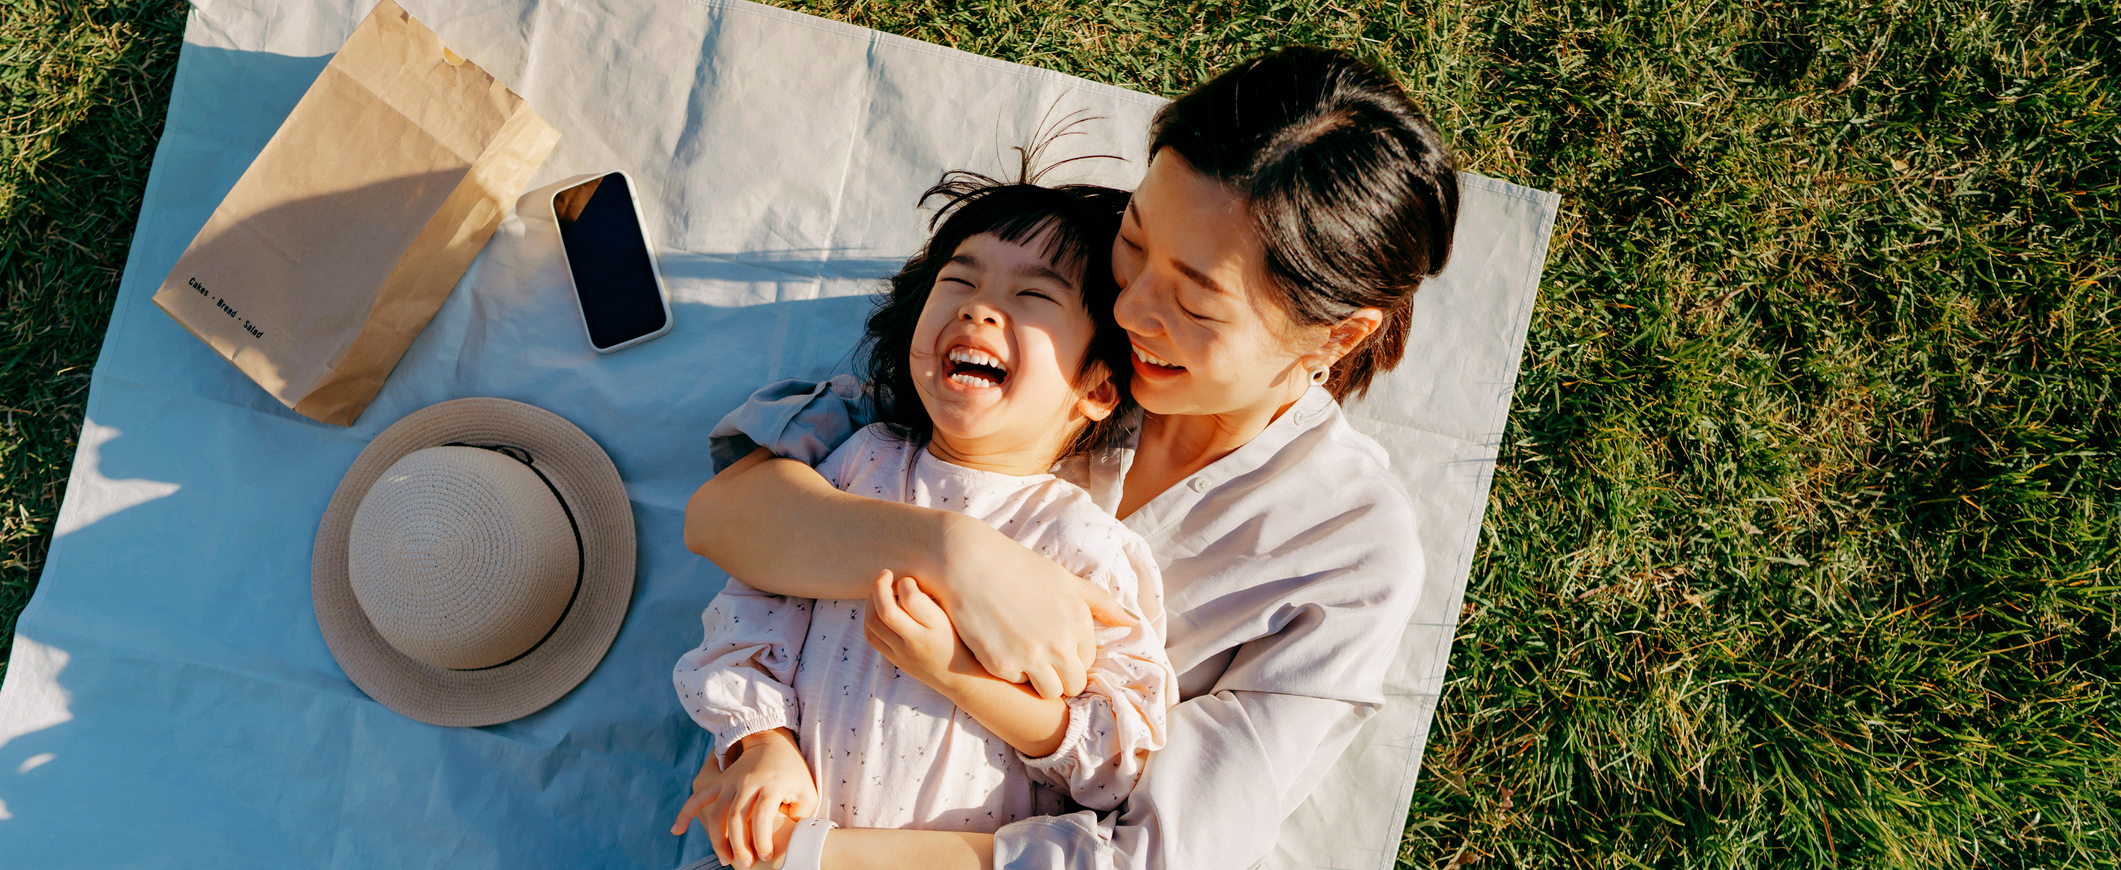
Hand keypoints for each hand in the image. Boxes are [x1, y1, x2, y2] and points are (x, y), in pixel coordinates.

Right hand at [671, 728, 814, 868]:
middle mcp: (748, 781)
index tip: (766, 856)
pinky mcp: (719, 782)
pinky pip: (698, 798)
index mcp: (772, 783)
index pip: (763, 814)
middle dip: (740, 845)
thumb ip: (802, 812)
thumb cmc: (794, 772)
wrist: (772, 742)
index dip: (762, 839)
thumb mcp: (807, 790)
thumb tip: (788, 832)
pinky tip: (676, 831)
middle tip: (746, 865)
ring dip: (718, 839)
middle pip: (737, 817)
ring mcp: (730, 781)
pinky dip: (684, 813)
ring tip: (726, 860)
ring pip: (717, 812)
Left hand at [864, 570, 983, 695]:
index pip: (911, 599)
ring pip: (873, 622)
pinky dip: (869, 616)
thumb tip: (903, 580)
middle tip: (886, 573)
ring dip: (871, 600)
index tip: (909, 580)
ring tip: (880, 589)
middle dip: (880, 586)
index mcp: (936, 626)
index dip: (906, 582)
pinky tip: (875, 607)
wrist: (957, 676)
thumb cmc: (956, 638)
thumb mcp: (951, 616)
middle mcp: (916, 641)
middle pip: (886, 612)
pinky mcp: (893, 658)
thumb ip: (928, 600)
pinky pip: (871, 635)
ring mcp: (901, 652)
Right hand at [932, 514, 1135, 698]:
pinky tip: (998, 644)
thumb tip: (1135, 623)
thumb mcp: (1066, 580)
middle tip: (1038, 654)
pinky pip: (1016, 683)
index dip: (1070, 654)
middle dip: (1060, 675)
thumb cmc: (1019, 568)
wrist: (970, 563)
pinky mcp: (1004, 666)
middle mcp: (1061, 643)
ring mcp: (1033, 657)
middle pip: (1073, 685)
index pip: (1087, 661)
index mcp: (1080, 622)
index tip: (1050, 639)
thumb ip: (1102, 604)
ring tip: (1020, 652)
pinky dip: (1009, 670)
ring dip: (1037, 678)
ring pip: (1049, 691)